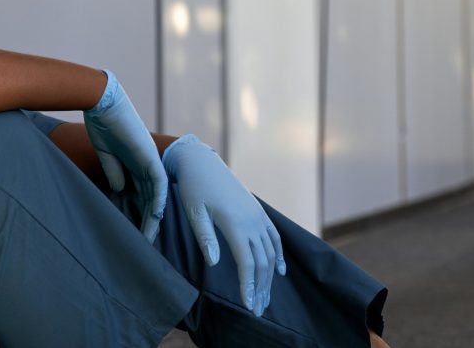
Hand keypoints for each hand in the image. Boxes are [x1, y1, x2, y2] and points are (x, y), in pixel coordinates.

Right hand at [82, 69, 167, 242]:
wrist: (102, 102)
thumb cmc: (101, 122)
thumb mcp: (106, 152)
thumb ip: (114, 170)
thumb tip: (120, 190)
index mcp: (134, 161)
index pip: (140, 192)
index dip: (138, 211)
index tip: (134, 230)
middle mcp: (145, 162)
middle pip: (150, 197)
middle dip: (147, 220)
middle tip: (145, 242)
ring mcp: (149, 159)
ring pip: (156, 194)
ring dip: (153, 216)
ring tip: (148, 237)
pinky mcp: (149, 155)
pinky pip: (158, 182)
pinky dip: (158, 199)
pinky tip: (156, 215)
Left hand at [162, 134, 285, 316]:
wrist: (202, 163)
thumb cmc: (193, 188)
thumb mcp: (194, 212)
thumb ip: (206, 238)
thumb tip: (216, 264)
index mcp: (235, 223)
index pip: (247, 262)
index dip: (249, 285)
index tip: (248, 305)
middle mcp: (252, 221)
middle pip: (262, 262)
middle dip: (261, 288)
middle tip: (257, 310)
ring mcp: (257, 216)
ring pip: (270, 252)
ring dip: (269, 277)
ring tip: (265, 298)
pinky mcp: (258, 212)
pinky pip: (274, 237)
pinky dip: (279, 255)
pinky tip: (280, 272)